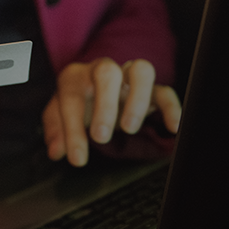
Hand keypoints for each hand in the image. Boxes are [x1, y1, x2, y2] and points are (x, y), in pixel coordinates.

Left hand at [43, 58, 181, 166]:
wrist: (97, 90)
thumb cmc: (79, 102)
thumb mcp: (59, 116)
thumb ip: (55, 131)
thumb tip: (56, 150)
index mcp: (76, 76)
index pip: (72, 96)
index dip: (73, 129)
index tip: (78, 158)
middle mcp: (104, 70)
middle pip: (107, 72)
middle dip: (104, 105)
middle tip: (101, 137)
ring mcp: (129, 77)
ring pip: (141, 70)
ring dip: (137, 100)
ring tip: (129, 128)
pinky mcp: (151, 89)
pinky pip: (165, 91)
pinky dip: (171, 107)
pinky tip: (173, 127)